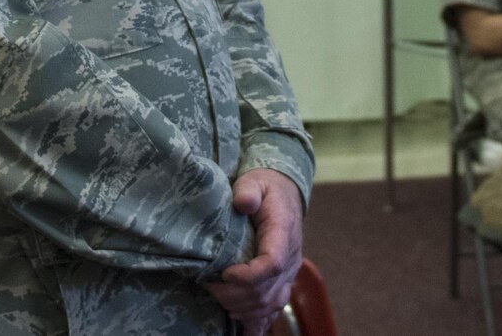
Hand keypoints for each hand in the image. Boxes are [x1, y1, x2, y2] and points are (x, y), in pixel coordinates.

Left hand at [203, 169, 303, 335]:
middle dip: (236, 295)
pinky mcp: (283, 281)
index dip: (248, 276)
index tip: (225, 273)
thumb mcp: (255, 181)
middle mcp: (291, 258)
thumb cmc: (265, 187)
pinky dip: (259, 321)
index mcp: (284, 233)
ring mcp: (289, 272)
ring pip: (271, 303)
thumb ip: (249, 190)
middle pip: (267, 290)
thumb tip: (243, 201)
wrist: (283, 193)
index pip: (273, 263)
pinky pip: (275, 308)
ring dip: (244, 309)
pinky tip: (244, 328)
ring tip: (220, 300)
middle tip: (210, 286)